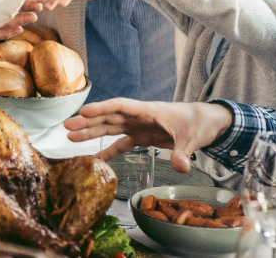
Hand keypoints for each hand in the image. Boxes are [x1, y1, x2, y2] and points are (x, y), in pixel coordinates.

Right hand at [63, 99, 233, 173]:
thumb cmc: (199, 123)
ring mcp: (140, 126)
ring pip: (111, 127)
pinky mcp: (143, 136)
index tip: (83, 112)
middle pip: (109, 116)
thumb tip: (180, 167)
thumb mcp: (193, 138)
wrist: (208, 122)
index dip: (101, 108)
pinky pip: (121, 143)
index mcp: (149, 111)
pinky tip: (95, 159)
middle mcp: (140, 117)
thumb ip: (184, 153)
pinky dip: (108, 151)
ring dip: (92, 132)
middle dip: (88, 121)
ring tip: (71, 137)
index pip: (120, 106)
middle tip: (67, 126)